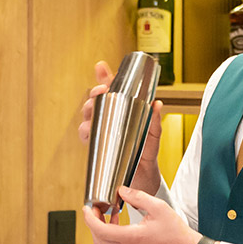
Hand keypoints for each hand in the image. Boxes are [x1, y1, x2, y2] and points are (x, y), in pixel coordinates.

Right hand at [76, 60, 164, 196]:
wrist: (144, 177)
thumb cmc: (148, 152)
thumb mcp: (154, 134)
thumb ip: (155, 120)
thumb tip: (157, 104)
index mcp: (124, 111)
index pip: (112, 90)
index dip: (104, 77)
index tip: (101, 67)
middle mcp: (110, 119)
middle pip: (96, 101)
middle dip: (95, 93)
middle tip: (100, 91)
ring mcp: (103, 131)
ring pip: (88, 116)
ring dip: (88, 111)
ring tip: (93, 109)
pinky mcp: (99, 146)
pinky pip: (87, 137)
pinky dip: (85, 132)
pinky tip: (88, 130)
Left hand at [82, 186, 198, 243]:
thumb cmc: (175, 230)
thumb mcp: (158, 207)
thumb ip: (137, 197)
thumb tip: (121, 190)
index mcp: (132, 237)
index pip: (100, 230)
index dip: (89, 219)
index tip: (87, 208)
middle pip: (98, 239)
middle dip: (92, 223)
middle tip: (95, 208)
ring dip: (100, 229)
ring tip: (107, 213)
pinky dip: (109, 235)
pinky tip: (117, 222)